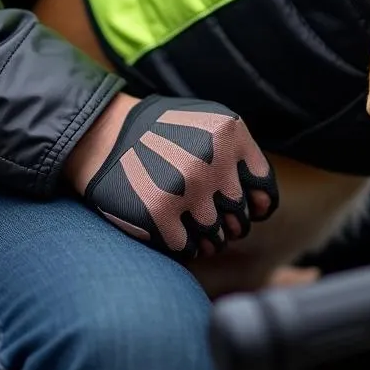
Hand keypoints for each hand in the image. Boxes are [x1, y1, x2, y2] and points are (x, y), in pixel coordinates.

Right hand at [66, 93, 277, 258]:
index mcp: (230, 134)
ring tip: (200, 229)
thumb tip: (263, 205)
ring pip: (217, 236)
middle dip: (233, 224)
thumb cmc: (166, 131)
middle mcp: (211, 160)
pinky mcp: (157, 214)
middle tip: (220, 221)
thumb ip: (241, 153)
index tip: (252, 212)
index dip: (260, 206)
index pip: (263, 188)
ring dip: (211, 239)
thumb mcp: (211, 121)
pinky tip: (177, 232)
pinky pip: (188, 248)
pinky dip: (186, 246)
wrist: (106, 134)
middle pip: (241, 216)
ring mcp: (185, 189)